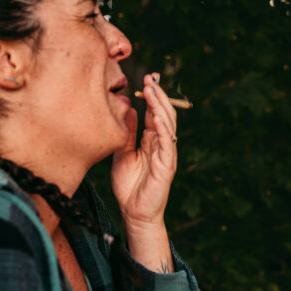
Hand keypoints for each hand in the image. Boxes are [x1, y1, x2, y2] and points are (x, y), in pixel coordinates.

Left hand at [111, 73, 177, 230]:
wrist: (134, 213)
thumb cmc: (129, 185)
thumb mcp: (121, 152)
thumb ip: (127, 133)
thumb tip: (127, 108)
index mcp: (152, 140)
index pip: (155, 112)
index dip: (152, 95)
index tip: (147, 78)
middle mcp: (162, 143)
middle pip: (164, 113)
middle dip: (159, 94)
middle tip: (151, 77)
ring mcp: (166, 153)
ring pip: (168, 123)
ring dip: (161, 105)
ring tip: (152, 89)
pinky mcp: (167, 165)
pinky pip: (168, 142)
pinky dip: (164, 127)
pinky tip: (156, 115)